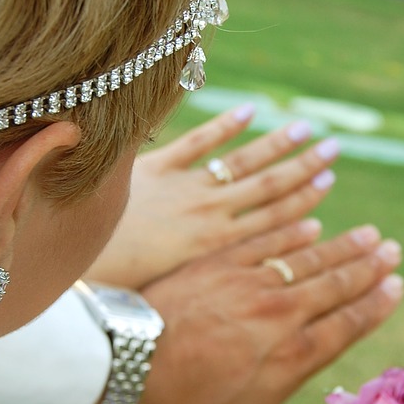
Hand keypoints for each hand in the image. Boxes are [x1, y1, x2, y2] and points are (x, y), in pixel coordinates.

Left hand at [89, 106, 339, 288]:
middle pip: (266, 186)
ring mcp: (181, 187)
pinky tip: (249, 110)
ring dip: (276, 143)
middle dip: (304, 167)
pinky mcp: (151, 167)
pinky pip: (195, 143)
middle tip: (334, 149)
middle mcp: (206, 213)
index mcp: (211, 247)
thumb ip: (198, 285)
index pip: (269, 221)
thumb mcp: (167, 293)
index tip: (327, 186)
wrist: (70, 262)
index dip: (302, 203)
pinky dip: (224, 126)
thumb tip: (225, 290)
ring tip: (306, 128)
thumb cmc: (115, 290)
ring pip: (239, 161)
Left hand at [133, 219, 403, 403]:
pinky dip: (291, 231)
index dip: (375, 304)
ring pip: (308, 258)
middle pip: (335, 285)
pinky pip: (265, 241)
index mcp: (290, 362)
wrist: (123, 366)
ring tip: (368, 234)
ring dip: (342, 245)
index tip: (396, 287)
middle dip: (368, 266)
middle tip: (392, 249)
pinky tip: (309, 223)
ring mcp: (249, 285)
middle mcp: (279, 317)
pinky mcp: (218, 263)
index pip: (346, 325)